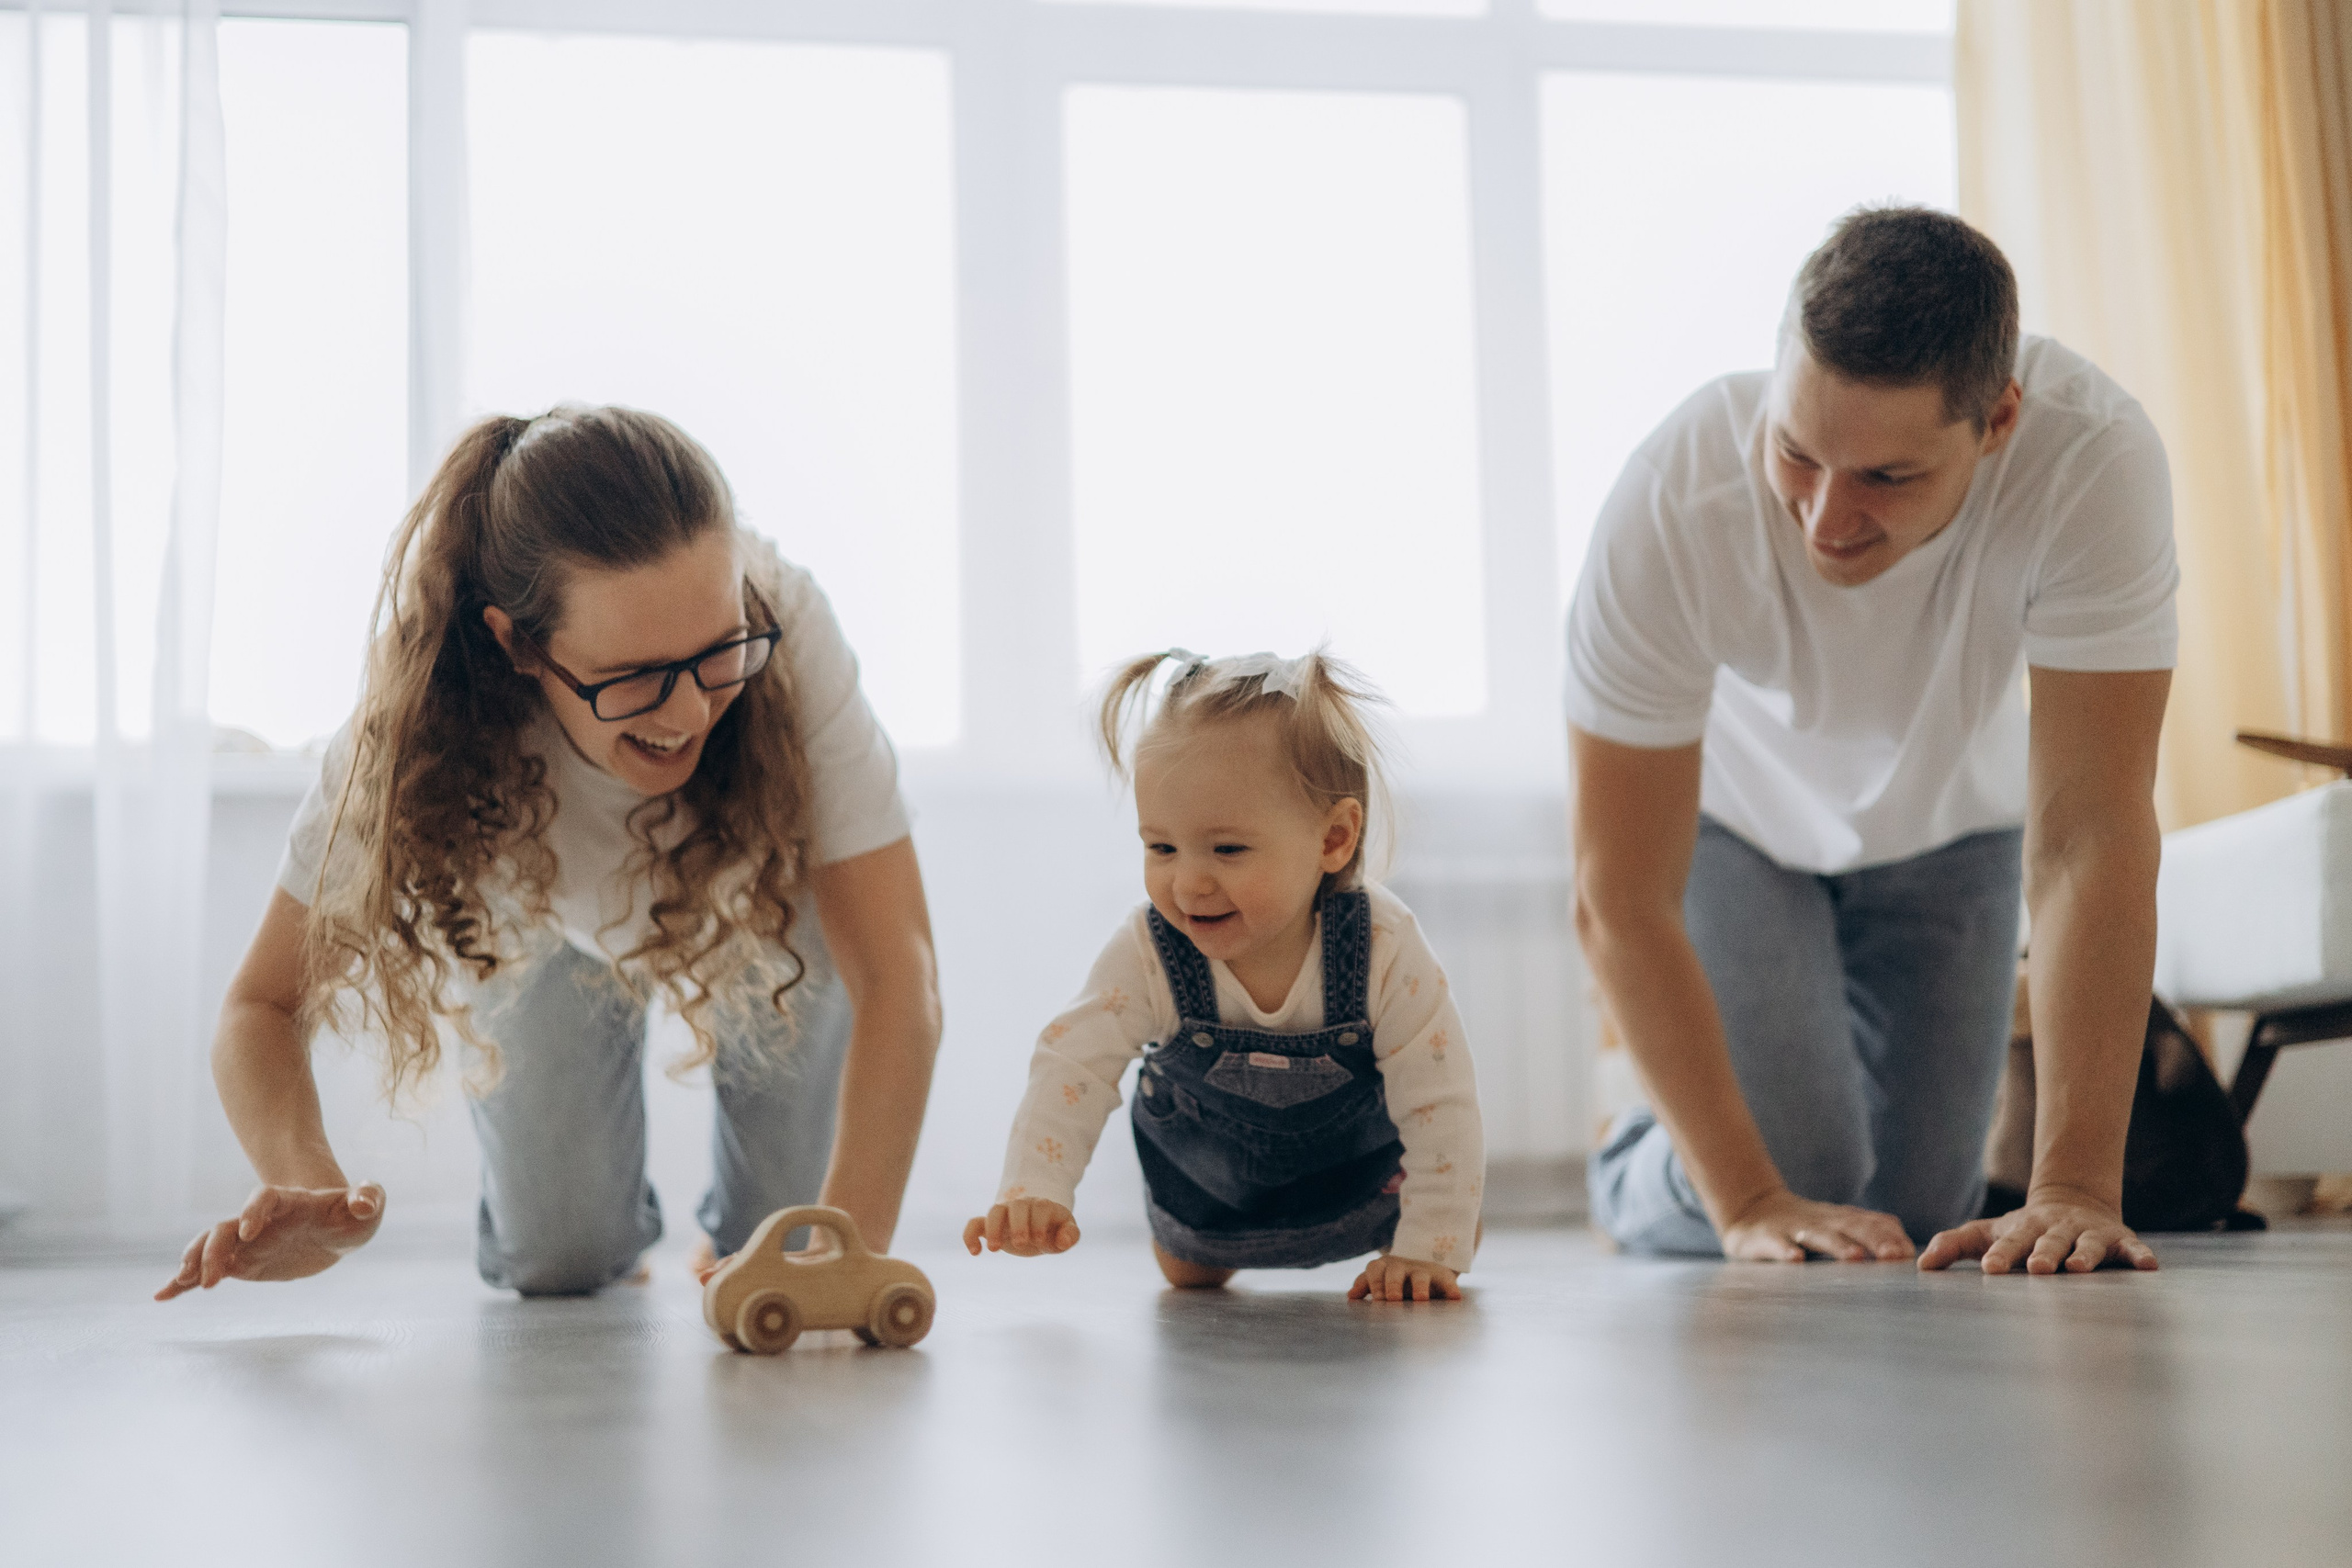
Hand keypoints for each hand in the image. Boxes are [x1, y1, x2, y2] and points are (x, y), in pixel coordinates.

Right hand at [156, 1182, 384, 1299]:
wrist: (336, 1227)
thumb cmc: (353, 1213)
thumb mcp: (368, 1205)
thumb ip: (369, 1198)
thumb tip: (366, 1204)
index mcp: (291, 1202)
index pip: (266, 1198)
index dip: (255, 1211)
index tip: (249, 1233)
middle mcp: (261, 1220)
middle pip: (228, 1226)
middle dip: (215, 1248)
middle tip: (212, 1279)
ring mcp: (248, 1242)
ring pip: (211, 1246)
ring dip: (195, 1261)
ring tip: (182, 1283)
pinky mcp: (243, 1263)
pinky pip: (208, 1271)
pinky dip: (185, 1282)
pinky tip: (162, 1296)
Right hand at [963, 1198, 1079, 1257]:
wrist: (1038, 1228)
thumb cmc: (1054, 1231)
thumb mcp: (1066, 1234)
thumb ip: (1070, 1236)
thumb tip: (1062, 1241)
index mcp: (1044, 1207)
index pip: (1041, 1207)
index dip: (1040, 1222)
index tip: (1040, 1241)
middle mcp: (1023, 1207)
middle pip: (1017, 1206)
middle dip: (1018, 1224)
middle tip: (1021, 1244)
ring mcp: (1005, 1214)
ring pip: (994, 1211)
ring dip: (993, 1228)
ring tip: (994, 1249)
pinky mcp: (990, 1225)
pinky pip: (974, 1223)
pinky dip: (970, 1235)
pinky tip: (975, 1252)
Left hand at [1348, 1252, 1461, 1301]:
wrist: (1424, 1271)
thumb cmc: (1396, 1280)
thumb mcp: (1379, 1281)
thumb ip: (1365, 1286)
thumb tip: (1351, 1296)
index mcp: (1384, 1268)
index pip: (1375, 1270)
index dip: (1374, 1284)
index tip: (1377, 1300)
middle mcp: (1402, 1267)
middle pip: (1395, 1271)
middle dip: (1392, 1284)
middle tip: (1393, 1300)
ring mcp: (1422, 1271)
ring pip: (1419, 1276)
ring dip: (1419, 1287)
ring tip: (1421, 1300)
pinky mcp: (1441, 1277)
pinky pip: (1447, 1281)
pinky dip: (1451, 1289)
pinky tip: (1455, 1299)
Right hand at [1719, 1188, 1914, 1262]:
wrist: (1752, 1209)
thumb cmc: (1805, 1226)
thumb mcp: (1839, 1225)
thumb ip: (1870, 1232)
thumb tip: (1907, 1250)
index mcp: (1841, 1219)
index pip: (1872, 1223)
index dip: (1890, 1237)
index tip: (1908, 1254)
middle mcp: (1822, 1221)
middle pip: (1851, 1227)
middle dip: (1873, 1240)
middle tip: (1892, 1257)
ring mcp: (1794, 1228)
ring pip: (1818, 1235)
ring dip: (1837, 1245)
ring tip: (1854, 1257)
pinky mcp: (1766, 1237)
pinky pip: (1776, 1244)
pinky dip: (1785, 1250)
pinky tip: (1795, 1259)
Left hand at [1918, 1187, 2156, 1273]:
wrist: (2072, 1201)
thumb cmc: (2022, 1230)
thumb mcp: (1988, 1232)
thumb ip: (1954, 1245)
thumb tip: (1920, 1265)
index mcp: (2023, 1229)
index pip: (2009, 1242)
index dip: (2000, 1255)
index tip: (1990, 1269)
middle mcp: (2056, 1229)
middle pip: (2047, 1242)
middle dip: (2042, 1254)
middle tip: (2036, 1269)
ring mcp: (2088, 1233)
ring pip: (2086, 1244)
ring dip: (2084, 1255)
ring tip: (2080, 1269)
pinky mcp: (2118, 1240)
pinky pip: (2130, 1248)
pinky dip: (2138, 1255)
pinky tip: (2147, 1266)